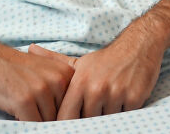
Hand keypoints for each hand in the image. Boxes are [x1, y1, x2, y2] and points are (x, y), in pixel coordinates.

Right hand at [0, 34, 75, 121]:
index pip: (71, 107)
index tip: (45, 107)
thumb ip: (59, 90)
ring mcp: (42, 90)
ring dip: (34, 121)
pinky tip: (15, 111)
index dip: (60, 114)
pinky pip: (32, 125)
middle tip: (31, 107)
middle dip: (46, 118)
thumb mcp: (44, 72)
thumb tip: (70, 118)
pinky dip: (24, 124)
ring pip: (47, 123)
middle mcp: (58, 80)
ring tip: (21, 106)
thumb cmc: (13, 68)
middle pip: (60, 116)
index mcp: (66, 73)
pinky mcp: (25, 100)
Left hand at [30, 30, 164, 119]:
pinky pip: (125, 118)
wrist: (138, 46)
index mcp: (80, 81)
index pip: (66, 116)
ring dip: (107, 117)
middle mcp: (96, 88)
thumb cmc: (106, 59)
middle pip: (87, 121)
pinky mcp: (134, 99)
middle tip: (92, 112)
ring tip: (108, 104)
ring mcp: (116, 94)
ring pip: (106, 121)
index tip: (66, 124)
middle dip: (89, 120)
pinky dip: (123, 114)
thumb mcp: (80, 61)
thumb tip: (31, 49)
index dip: (65, 123)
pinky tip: (122, 102)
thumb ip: (54, 60)